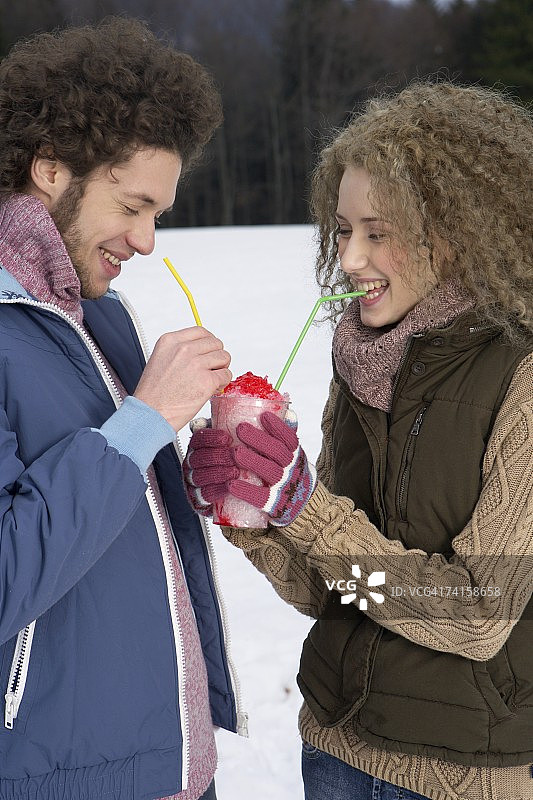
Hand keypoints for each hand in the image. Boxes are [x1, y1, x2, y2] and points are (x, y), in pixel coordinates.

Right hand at [134, 328, 230, 430]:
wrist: (150, 415)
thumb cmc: (153, 394)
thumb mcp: (160, 360)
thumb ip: (180, 352)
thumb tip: (202, 351)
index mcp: (170, 341)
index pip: (201, 331)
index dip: (208, 343)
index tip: (208, 353)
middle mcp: (183, 349)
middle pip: (216, 343)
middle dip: (216, 357)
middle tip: (210, 370)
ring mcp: (196, 364)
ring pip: (224, 357)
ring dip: (221, 369)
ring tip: (211, 380)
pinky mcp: (207, 380)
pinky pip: (226, 375)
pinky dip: (223, 383)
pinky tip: (212, 389)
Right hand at [182, 418, 236, 515]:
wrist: (239, 494)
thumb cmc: (238, 462)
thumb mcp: (239, 443)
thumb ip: (239, 428)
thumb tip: (255, 409)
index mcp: (199, 446)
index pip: (199, 438)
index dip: (211, 437)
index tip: (227, 437)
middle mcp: (192, 462)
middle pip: (198, 457)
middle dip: (217, 456)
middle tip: (235, 455)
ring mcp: (193, 481)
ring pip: (200, 476)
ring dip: (218, 473)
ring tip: (235, 472)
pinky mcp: (198, 499)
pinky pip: (204, 494)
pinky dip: (217, 490)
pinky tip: (230, 487)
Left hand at [229, 411, 316, 526]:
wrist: (305, 506)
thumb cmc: (292, 474)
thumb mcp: (294, 455)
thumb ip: (288, 436)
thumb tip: (288, 412)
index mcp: (296, 454)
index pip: (289, 438)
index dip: (277, 426)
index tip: (263, 415)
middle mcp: (292, 469)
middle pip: (277, 451)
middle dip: (259, 439)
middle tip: (240, 428)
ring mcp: (284, 486)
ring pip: (269, 471)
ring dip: (252, 461)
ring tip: (234, 452)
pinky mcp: (275, 504)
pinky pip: (260, 497)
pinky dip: (246, 491)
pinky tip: (231, 484)